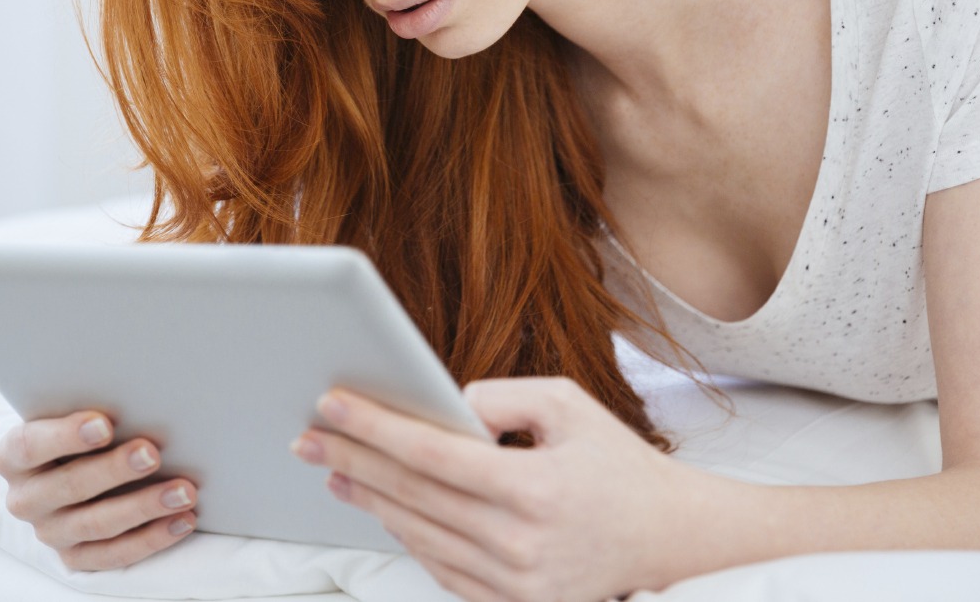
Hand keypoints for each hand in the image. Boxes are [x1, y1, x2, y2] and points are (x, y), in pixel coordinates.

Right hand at [0, 409, 197, 569]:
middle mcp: (25, 499)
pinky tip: (182, 520)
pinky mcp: (75, 558)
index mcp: (12, 457)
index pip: (31, 446)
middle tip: (152, 453)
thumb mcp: (70, 414)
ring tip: (182, 491)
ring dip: (143, 506)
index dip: (66, 436)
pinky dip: (152, 537)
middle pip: (69, 487)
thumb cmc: (75, 432)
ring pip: (96, 524)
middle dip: (114, 470)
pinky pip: (114, 554)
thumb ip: (89, 411)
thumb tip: (138, 396)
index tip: (105, 424)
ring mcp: (49, 532)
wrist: (70, 466)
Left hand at [290, 378, 694, 600]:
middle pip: (412, 495)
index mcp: (533, 486)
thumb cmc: (617, 463)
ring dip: (369, 501)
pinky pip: (442, 569)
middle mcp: (520, 542)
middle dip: (351, 461)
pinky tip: (383, 509)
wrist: (672, 540)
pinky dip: (408, 537)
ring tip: (333, 471)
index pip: (431, 453)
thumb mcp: (569, 406)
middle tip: (307, 436)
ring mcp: (515, 584)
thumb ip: (502, 396)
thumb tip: (443, 405)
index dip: (373, 427)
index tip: (331, 404)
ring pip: (419, 535)